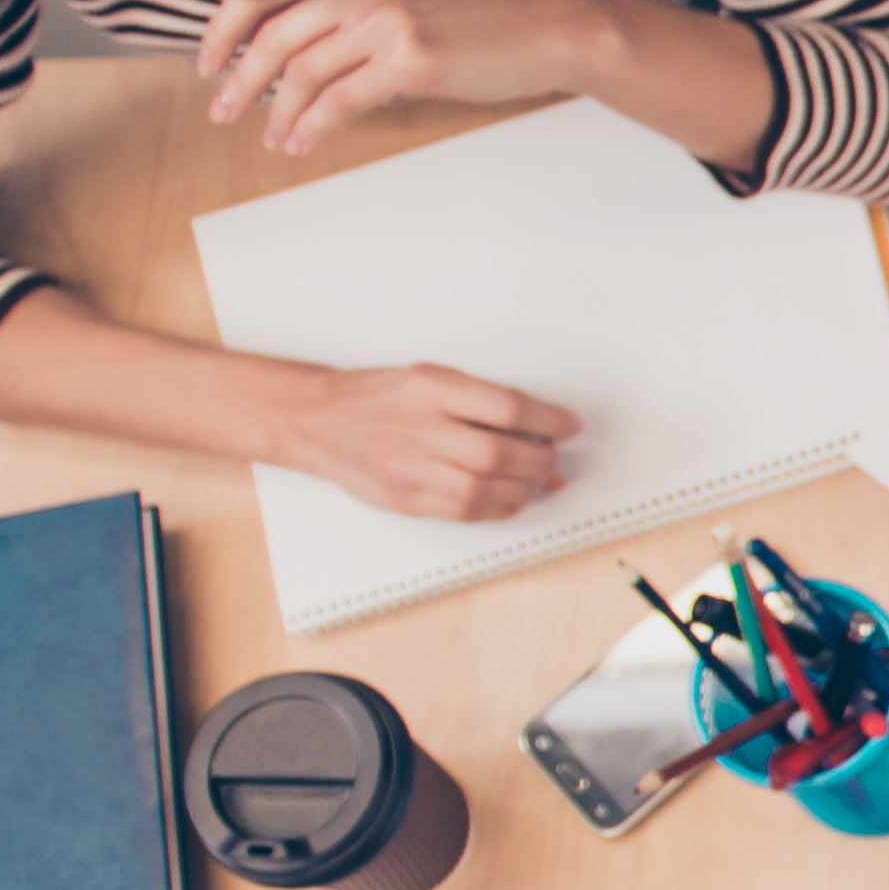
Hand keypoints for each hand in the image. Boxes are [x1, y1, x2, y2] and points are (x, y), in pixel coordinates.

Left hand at [192, 0, 598, 162]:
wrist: (543, 24)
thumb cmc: (470, 13)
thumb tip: (281, 38)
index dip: (224, 30)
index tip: (208, 64)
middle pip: (273, 33)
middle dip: (239, 80)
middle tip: (222, 110)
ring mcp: (385, 15)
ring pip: (302, 72)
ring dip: (277, 112)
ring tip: (270, 136)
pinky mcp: (409, 58)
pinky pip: (340, 100)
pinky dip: (313, 127)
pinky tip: (303, 142)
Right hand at [272, 358, 583, 524]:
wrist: (317, 421)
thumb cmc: (381, 395)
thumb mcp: (430, 377)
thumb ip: (485, 404)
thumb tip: (547, 436)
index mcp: (427, 387)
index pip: (504, 408)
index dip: (548, 420)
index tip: (571, 425)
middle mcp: (415, 427)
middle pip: (497, 454)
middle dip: (540, 460)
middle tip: (552, 455)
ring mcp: (406, 468)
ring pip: (483, 489)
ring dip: (525, 489)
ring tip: (536, 478)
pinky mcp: (404, 500)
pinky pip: (465, 512)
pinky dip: (500, 507)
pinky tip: (510, 496)